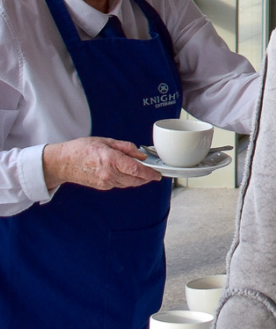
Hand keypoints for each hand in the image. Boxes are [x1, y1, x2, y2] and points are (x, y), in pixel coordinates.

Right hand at [42, 137, 160, 191]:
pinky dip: (128, 180)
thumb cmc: (83, 149)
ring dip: (138, 179)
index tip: (158, 174)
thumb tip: (141, 155)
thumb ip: (126, 148)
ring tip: (144, 171)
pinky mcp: (102, 187)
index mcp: (111, 160)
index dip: (149, 173)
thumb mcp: (107, 141)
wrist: (63, 163)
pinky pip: (120, 184)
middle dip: (147, 177)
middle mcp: (109, 174)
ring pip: (128, 183)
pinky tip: (129, 173)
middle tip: (155, 172)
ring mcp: (105, 182)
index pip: (135, 170)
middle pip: (135, 179)